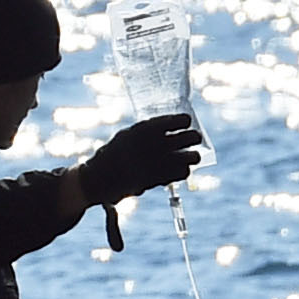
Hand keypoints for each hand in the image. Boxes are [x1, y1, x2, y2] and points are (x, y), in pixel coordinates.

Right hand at [79, 111, 204, 205]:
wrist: (103, 177)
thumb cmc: (115, 153)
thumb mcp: (128, 135)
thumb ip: (148, 132)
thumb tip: (168, 129)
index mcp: (149, 128)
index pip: (181, 120)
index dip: (185, 121)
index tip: (186, 122)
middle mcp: (159, 143)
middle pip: (192, 138)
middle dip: (194, 138)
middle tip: (194, 139)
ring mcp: (162, 162)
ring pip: (193, 157)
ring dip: (192, 156)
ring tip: (190, 157)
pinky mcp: (163, 178)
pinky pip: (184, 173)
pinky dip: (183, 171)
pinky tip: (179, 169)